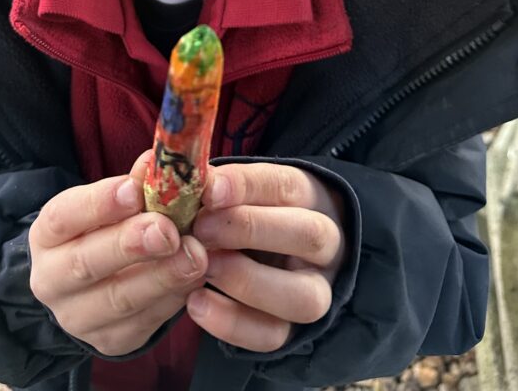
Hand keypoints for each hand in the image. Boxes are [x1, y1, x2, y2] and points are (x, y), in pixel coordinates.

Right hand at [28, 151, 207, 355]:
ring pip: (120, 299)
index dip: (100, 203)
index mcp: (47, 235)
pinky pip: (144, 322)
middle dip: (131, 244)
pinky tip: (195, 279)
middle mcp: (52, 279)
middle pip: (87, 263)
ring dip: (162, 276)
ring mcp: (78, 316)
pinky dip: (173, 299)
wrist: (91, 285)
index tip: (135, 190)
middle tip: (168, 230)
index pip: (64, 217)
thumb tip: (156, 161)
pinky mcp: (109, 341)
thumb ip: (134, 184)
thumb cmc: (104, 229)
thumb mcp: (111, 202)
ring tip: (196, 255)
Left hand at [187, 163, 345, 351]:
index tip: (209, 190)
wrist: (257, 250)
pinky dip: (232, 323)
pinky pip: (274, 335)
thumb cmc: (240, 210)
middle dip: (250, 229)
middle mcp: (323, 244)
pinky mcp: (294, 329)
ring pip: (304, 296)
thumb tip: (193, 182)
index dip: (247, 186)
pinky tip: (196, 302)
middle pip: (309, 235)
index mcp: (309, 196)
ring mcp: (315, 290)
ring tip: (203, 268)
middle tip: (202, 228)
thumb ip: (216, 188)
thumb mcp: (235, 190)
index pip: (287, 185)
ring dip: (247, 281)